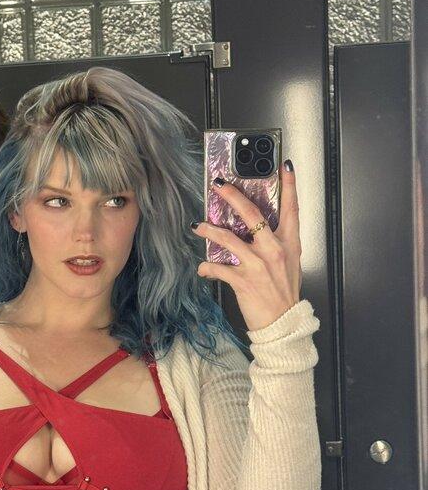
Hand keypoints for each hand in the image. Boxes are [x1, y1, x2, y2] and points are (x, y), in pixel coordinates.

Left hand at [191, 160, 301, 331]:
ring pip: (229, 239)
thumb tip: (257, 229)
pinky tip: (202, 268)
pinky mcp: (243, 281)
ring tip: (197, 226)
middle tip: (219, 185)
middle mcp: (274, 250)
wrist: (283, 322)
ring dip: (210, 230)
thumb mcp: (289, 263)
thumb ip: (276, 243)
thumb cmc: (284, 293)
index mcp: (289, 243)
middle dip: (233, 197)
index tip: (285, 166)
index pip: (292, 208)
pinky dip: (207, 267)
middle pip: (252, 215)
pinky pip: (218, 268)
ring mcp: (258, 265)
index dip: (289, 186)